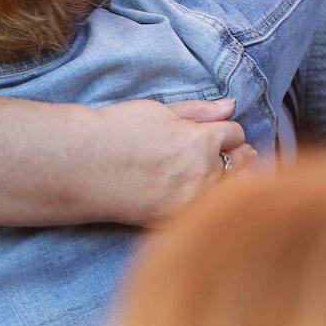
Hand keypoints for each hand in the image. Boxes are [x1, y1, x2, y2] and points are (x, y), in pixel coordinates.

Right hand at [90, 97, 256, 225]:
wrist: (84, 166)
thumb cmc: (118, 130)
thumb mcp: (160, 110)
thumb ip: (199, 110)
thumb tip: (232, 105)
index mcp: (201, 140)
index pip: (235, 134)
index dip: (228, 130)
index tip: (220, 133)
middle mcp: (203, 173)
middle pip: (241, 164)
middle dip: (238, 155)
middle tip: (230, 153)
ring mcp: (191, 201)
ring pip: (230, 190)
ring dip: (229, 179)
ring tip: (215, 173)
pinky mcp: (176, 220)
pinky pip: (207, 210)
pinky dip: (209, 201)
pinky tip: (197, 193)